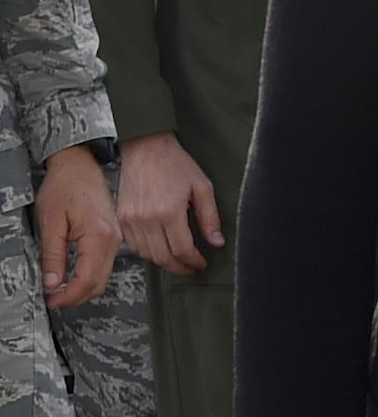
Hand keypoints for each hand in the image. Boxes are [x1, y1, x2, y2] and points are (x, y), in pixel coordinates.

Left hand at [33, 146, 117, 307]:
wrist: (79, 164)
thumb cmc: (65, 185)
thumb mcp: (50, 222)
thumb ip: (53, 255)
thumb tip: (53, 283)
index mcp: (99, 235)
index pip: (87, 279)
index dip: (68, 296)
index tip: (51, 300)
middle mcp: (113, 238)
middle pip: (100, 283)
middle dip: (76, 297)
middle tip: (54, 299)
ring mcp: (116, 237)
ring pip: (104, 276)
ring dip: (83, 288)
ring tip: (60, 289)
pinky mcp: (113, 235)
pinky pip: (105, 264)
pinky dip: (90, 276)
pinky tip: (73, 275)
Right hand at [118, 132, 222, 275]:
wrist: (145, 149)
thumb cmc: (175, 164)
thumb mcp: (202, 186)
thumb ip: (209, 217)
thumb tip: (217, 242)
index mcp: (168, 212)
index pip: (181, 250)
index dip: (194, 261)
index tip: (202, 263)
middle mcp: (146, 220)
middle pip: (163, 257)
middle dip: (180, 268)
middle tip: (192, 268)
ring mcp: (130, 221)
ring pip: (147, 255)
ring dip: (164, 262)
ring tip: (178, 260)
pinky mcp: (121, 219)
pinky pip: (133, 246)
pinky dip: (147, 253)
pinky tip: (160, 249)